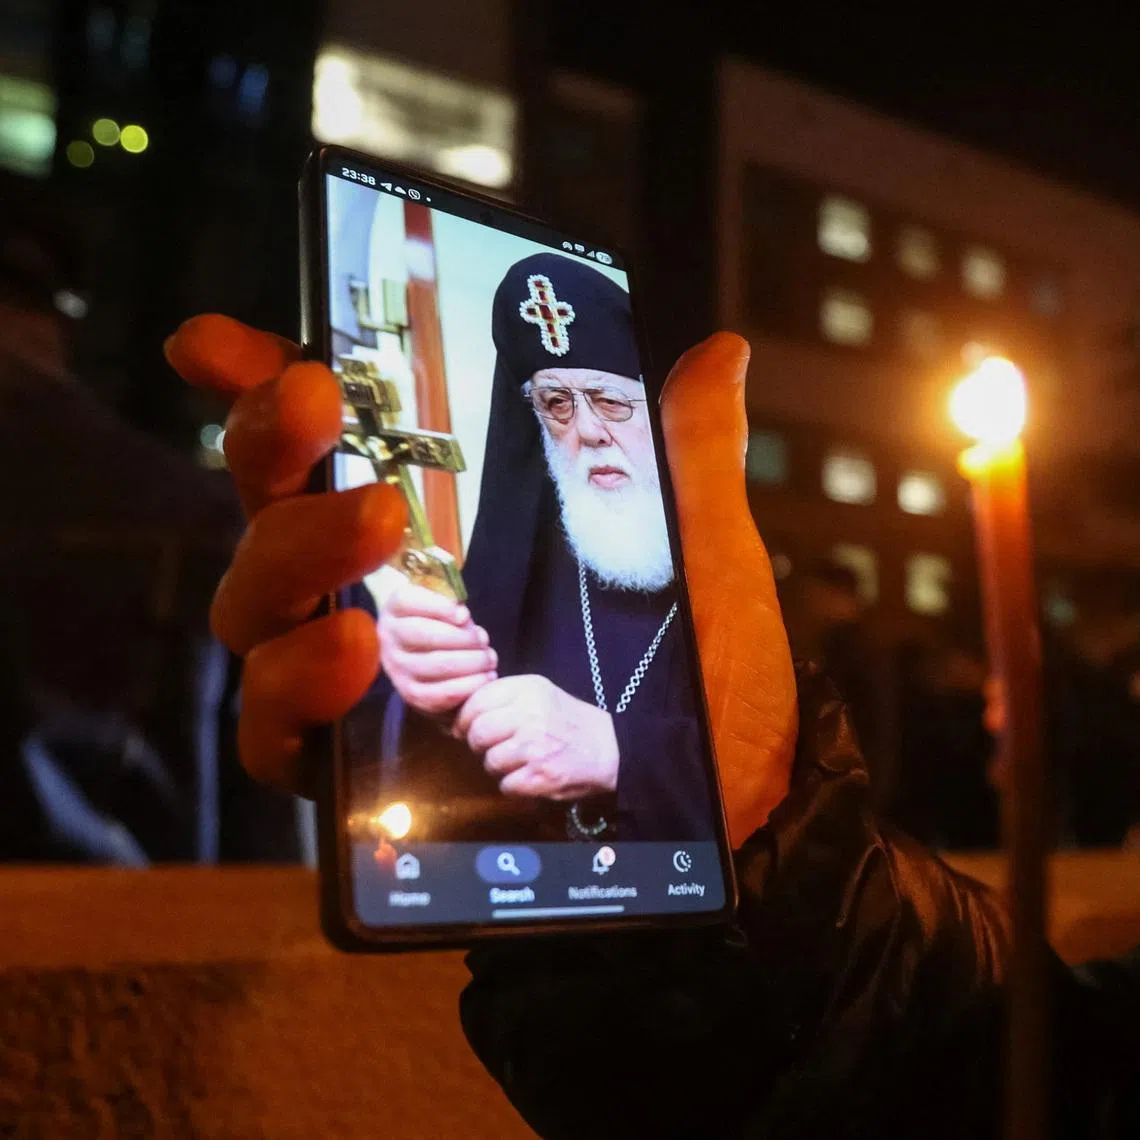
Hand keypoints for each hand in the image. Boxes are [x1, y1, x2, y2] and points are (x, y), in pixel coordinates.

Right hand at [167, 317, 796, 844]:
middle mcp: (381, 604)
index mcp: (443, 543)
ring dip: (292, 555)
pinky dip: (296, 685)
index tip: (219, 345)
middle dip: (274, 449)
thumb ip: (687, 458)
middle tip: (316, 405)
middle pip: (272, 517)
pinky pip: (279, 734)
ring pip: (258, 613)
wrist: (730, 820)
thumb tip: (716, 354)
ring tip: (373, 528)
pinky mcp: (362, 776)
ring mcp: (363, 690)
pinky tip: (352, 651)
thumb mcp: (705, 561)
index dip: (262, 389)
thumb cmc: (706, 689)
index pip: (332, 454)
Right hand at [380, 581, 497, 715]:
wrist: (422, 653)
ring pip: (436, 664)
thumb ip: (452, 604)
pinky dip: (468, 686)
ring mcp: (397, 668)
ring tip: (489, 659)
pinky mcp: (410, 693)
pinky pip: (439, 694)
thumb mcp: (441, 602)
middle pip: (425, 633)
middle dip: (463, 637)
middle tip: (483, 640)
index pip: (407, 601)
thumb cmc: (439, 620)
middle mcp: (390, 637)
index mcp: (395, 607)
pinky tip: (485, 677)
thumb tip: (463, 618)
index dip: (439, 607)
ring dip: (471, 662)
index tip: (464, 614)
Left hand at [454, 675, 618, 799]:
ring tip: (517, 760)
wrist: (608, 747)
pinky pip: (506, 785)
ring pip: (490, 761)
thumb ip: (501, 697)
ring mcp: (535, 746)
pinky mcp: (541, 775)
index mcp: (527, 689)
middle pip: (477, 733)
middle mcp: (530, 714)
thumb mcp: (537, 693)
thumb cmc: (565, 720)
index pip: (475, 702)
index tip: (466, 728)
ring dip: (497, 766)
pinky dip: (513, 785)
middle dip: (479, 744)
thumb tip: (455, 716)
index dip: (464, 719)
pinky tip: (528, 775)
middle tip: (493, 747)